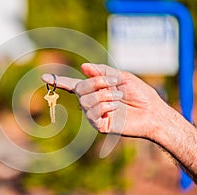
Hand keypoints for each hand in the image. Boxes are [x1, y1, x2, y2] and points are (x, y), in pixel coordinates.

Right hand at [41, 63, 168, 138]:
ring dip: (104, 95)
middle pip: (80, 89)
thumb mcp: (121, 76)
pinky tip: (115, 109)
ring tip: (118, 97)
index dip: (58, 81)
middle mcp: (91, 102)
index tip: (44, 76)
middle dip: (98, 83)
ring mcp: (94, 114)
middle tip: (116, 85)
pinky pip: (92, 112)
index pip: (73, 85)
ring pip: (86, 100)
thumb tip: (83, 67)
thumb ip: (102, 71)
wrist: (152, 112)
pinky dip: (105, 106)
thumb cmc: (139, 94)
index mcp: (95, 90)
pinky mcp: (99, 124)